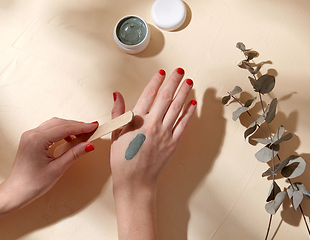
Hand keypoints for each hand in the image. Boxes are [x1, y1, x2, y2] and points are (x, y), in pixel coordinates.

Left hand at [0, 118, 97, 238]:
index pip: (65, 128)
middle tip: (92, 129)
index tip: (94, 126)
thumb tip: (89, 145)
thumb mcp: (57, 169)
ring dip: (69, 127)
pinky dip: (61, 131)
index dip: (82, 127)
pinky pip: (48, 129)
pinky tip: (69, 138)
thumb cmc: (33, 184)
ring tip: (83, 133)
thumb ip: (74, 154)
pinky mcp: (30, 139)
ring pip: (54, 124)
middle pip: (60, 123)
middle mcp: (32, 133)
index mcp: (37, 140)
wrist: (15, 192)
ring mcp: (30, 135)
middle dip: (77, 125)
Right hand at [110, 68, 195, 238]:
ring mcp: (165, 133)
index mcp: (137, 121)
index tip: (162, 71)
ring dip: (184, 93)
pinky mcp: (173, 143)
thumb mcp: (116, 134)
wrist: (135, 181)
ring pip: (177, 108)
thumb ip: (119, 113)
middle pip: (166, 98)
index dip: (156, 81)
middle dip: (174, 82)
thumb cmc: (123, 159)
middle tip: (180, 71)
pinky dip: (189, 113)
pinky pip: (183, 124)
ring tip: (189, 81)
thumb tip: (116, 94)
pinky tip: (192, 103)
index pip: (149, 95)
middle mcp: (153, 124)